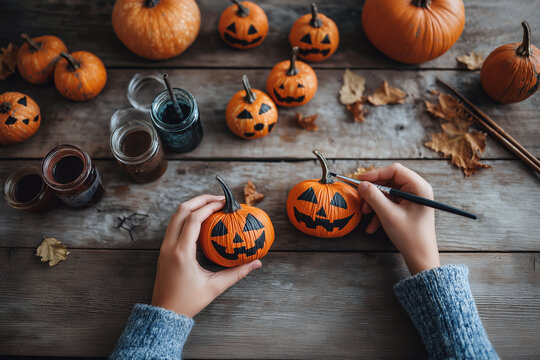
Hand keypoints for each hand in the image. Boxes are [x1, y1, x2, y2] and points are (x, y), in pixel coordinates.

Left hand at [151, 194, 261, 316]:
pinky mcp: (164, 250)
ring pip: (175, 217)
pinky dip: (187, 218)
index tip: (224, 203)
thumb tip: (257, 263)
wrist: (165, 313)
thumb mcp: (215, 287)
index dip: (209, 206)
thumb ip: (237, 273)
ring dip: (192, 207)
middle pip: (181, 210)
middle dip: (200, 200)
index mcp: (181, 252)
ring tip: (211, 206)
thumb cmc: (188, 301)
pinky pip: (174, 226)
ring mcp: (164, 247)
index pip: (194, 219)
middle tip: (218, 199)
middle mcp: (169, 245)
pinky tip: (202, 222)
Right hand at [356, 163, 439, 274]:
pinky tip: (372, 226)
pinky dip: (379, 212)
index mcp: (419, 187)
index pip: (395, 170)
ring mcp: (411, 199)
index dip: (376, 173)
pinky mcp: (406, 208)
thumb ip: (374, 197)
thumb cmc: (410, 237)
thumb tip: (362, 184)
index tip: (360, 180)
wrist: (420, 258)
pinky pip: (389, 204)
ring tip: (365, 215)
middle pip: (389, 181)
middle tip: (361, 198)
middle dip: (373, 192)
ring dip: (374, 204)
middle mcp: (417, 190)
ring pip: (387, 194)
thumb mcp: (389, 215)